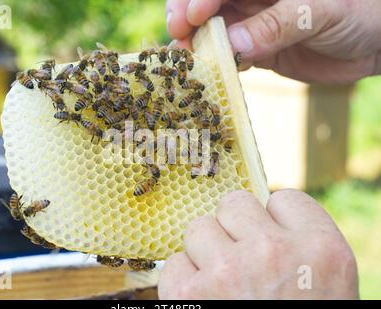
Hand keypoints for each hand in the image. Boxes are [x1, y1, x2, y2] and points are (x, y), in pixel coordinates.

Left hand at [158, 190, 358, 298]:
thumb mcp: (324, 288)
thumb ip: (300, 247)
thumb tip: (264, 215)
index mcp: (320, 251)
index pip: (284, 198)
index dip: (275, 219)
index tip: (272, 238)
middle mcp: (272, 253)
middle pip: (235, 203)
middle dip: (236, 229)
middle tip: (244, 261)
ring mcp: (227, 271)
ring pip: (199, 226)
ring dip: (207, 252)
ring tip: (224, 286)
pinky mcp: (187, 295)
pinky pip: (175, 262)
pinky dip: (185, 280)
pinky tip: (204, 303)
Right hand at [165, 0, 380, 82]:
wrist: (376, 43)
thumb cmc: (359, 11)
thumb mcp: (319, 11)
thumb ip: (276, 25)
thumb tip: (234, 44)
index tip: (190, 17)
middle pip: (207, 4)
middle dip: (187, 18)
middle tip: (177, 38)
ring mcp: (253, 24)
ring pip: (213, 30)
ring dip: (198, 45)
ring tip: (187, 59)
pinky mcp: (258, 51)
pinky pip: (229, 56)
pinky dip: (218, 65)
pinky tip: (211, 73)